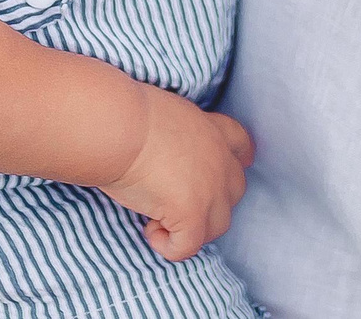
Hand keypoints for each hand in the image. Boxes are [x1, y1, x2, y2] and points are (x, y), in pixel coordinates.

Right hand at [99, 87, 254, 260]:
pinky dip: (170, 246)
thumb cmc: (127, 115)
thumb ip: (178, 133)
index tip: (237, 166)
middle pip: (234, 191)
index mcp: (211, 130)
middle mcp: (219, 160)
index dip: (239, 159)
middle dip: (211, 202)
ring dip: (193, 228)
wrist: (119, 126)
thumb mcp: (165, 113)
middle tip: (177, 202)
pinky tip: (150, 231)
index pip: (240, 145)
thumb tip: (161, 149)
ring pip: (218, 225)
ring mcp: (210, 190)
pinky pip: (189, 246)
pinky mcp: (192, 214)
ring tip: (160, 219)